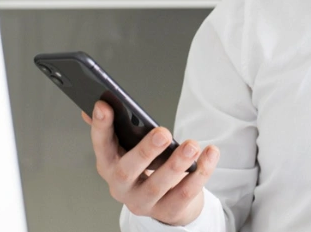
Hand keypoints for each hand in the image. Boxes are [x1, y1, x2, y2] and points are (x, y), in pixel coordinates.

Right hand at [83, 100, 220, 225]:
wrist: (165, 201)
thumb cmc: (146, 167)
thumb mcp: (129, 148)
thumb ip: (117, 127)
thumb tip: (103, 100)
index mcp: (109, 165)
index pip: (101, 146)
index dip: (101, 128)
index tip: (104, 106)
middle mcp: (121, 187)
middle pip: (127, 171)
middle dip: (145, 151)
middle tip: (163, 133)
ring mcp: (144, 202)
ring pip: (158, 185)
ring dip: (176, 164)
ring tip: (192, 145)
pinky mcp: (168, 211)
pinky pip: (185, 193)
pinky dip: (200, 172)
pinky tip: (210, 154)